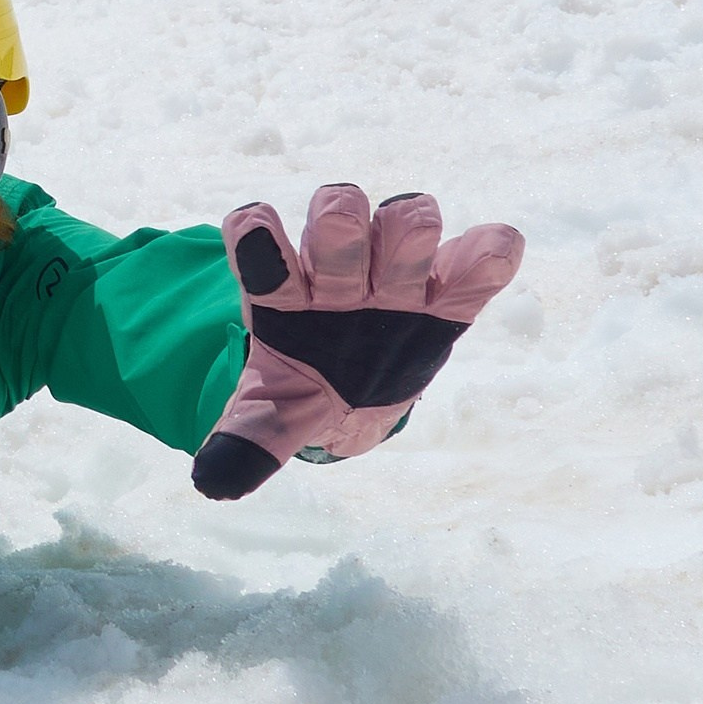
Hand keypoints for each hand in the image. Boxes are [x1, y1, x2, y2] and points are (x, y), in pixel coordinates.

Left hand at [192, 184, 521, 499]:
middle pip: (340, 219)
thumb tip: (211, 484)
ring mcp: (395, 277)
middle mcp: (338, 271)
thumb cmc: (306, 387)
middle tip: (343, 258)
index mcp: (285, 293)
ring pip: (403, 223)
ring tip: (404, 284)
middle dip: (340, 227)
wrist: (353, 394)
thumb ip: (247, 438)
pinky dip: (489, 254)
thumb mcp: (276, 413)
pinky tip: (491, 256)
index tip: (255, 230)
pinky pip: (477, 262)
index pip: (258, 243)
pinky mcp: (449, 293)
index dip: (256, 235)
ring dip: (407, 235)